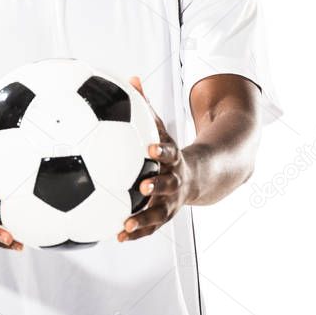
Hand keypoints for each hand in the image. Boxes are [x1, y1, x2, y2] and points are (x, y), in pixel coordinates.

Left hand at [117, 76, 193, 241]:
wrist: (198, 176)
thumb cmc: (168, 149)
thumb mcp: (161, 127)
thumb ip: (146, 106)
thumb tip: (131, 77)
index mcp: (174, 158)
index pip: (170, 151)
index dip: (161, 150)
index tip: (150, 147)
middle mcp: (175, 180)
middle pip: (168, 184)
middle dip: (157, 186)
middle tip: (143, 188)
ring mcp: (171, 201)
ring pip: (159, 213)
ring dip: (143, 219)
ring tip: (125, 225)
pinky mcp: (165, 215)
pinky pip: (151, 227)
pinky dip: (136, 233)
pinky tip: (116, 237)